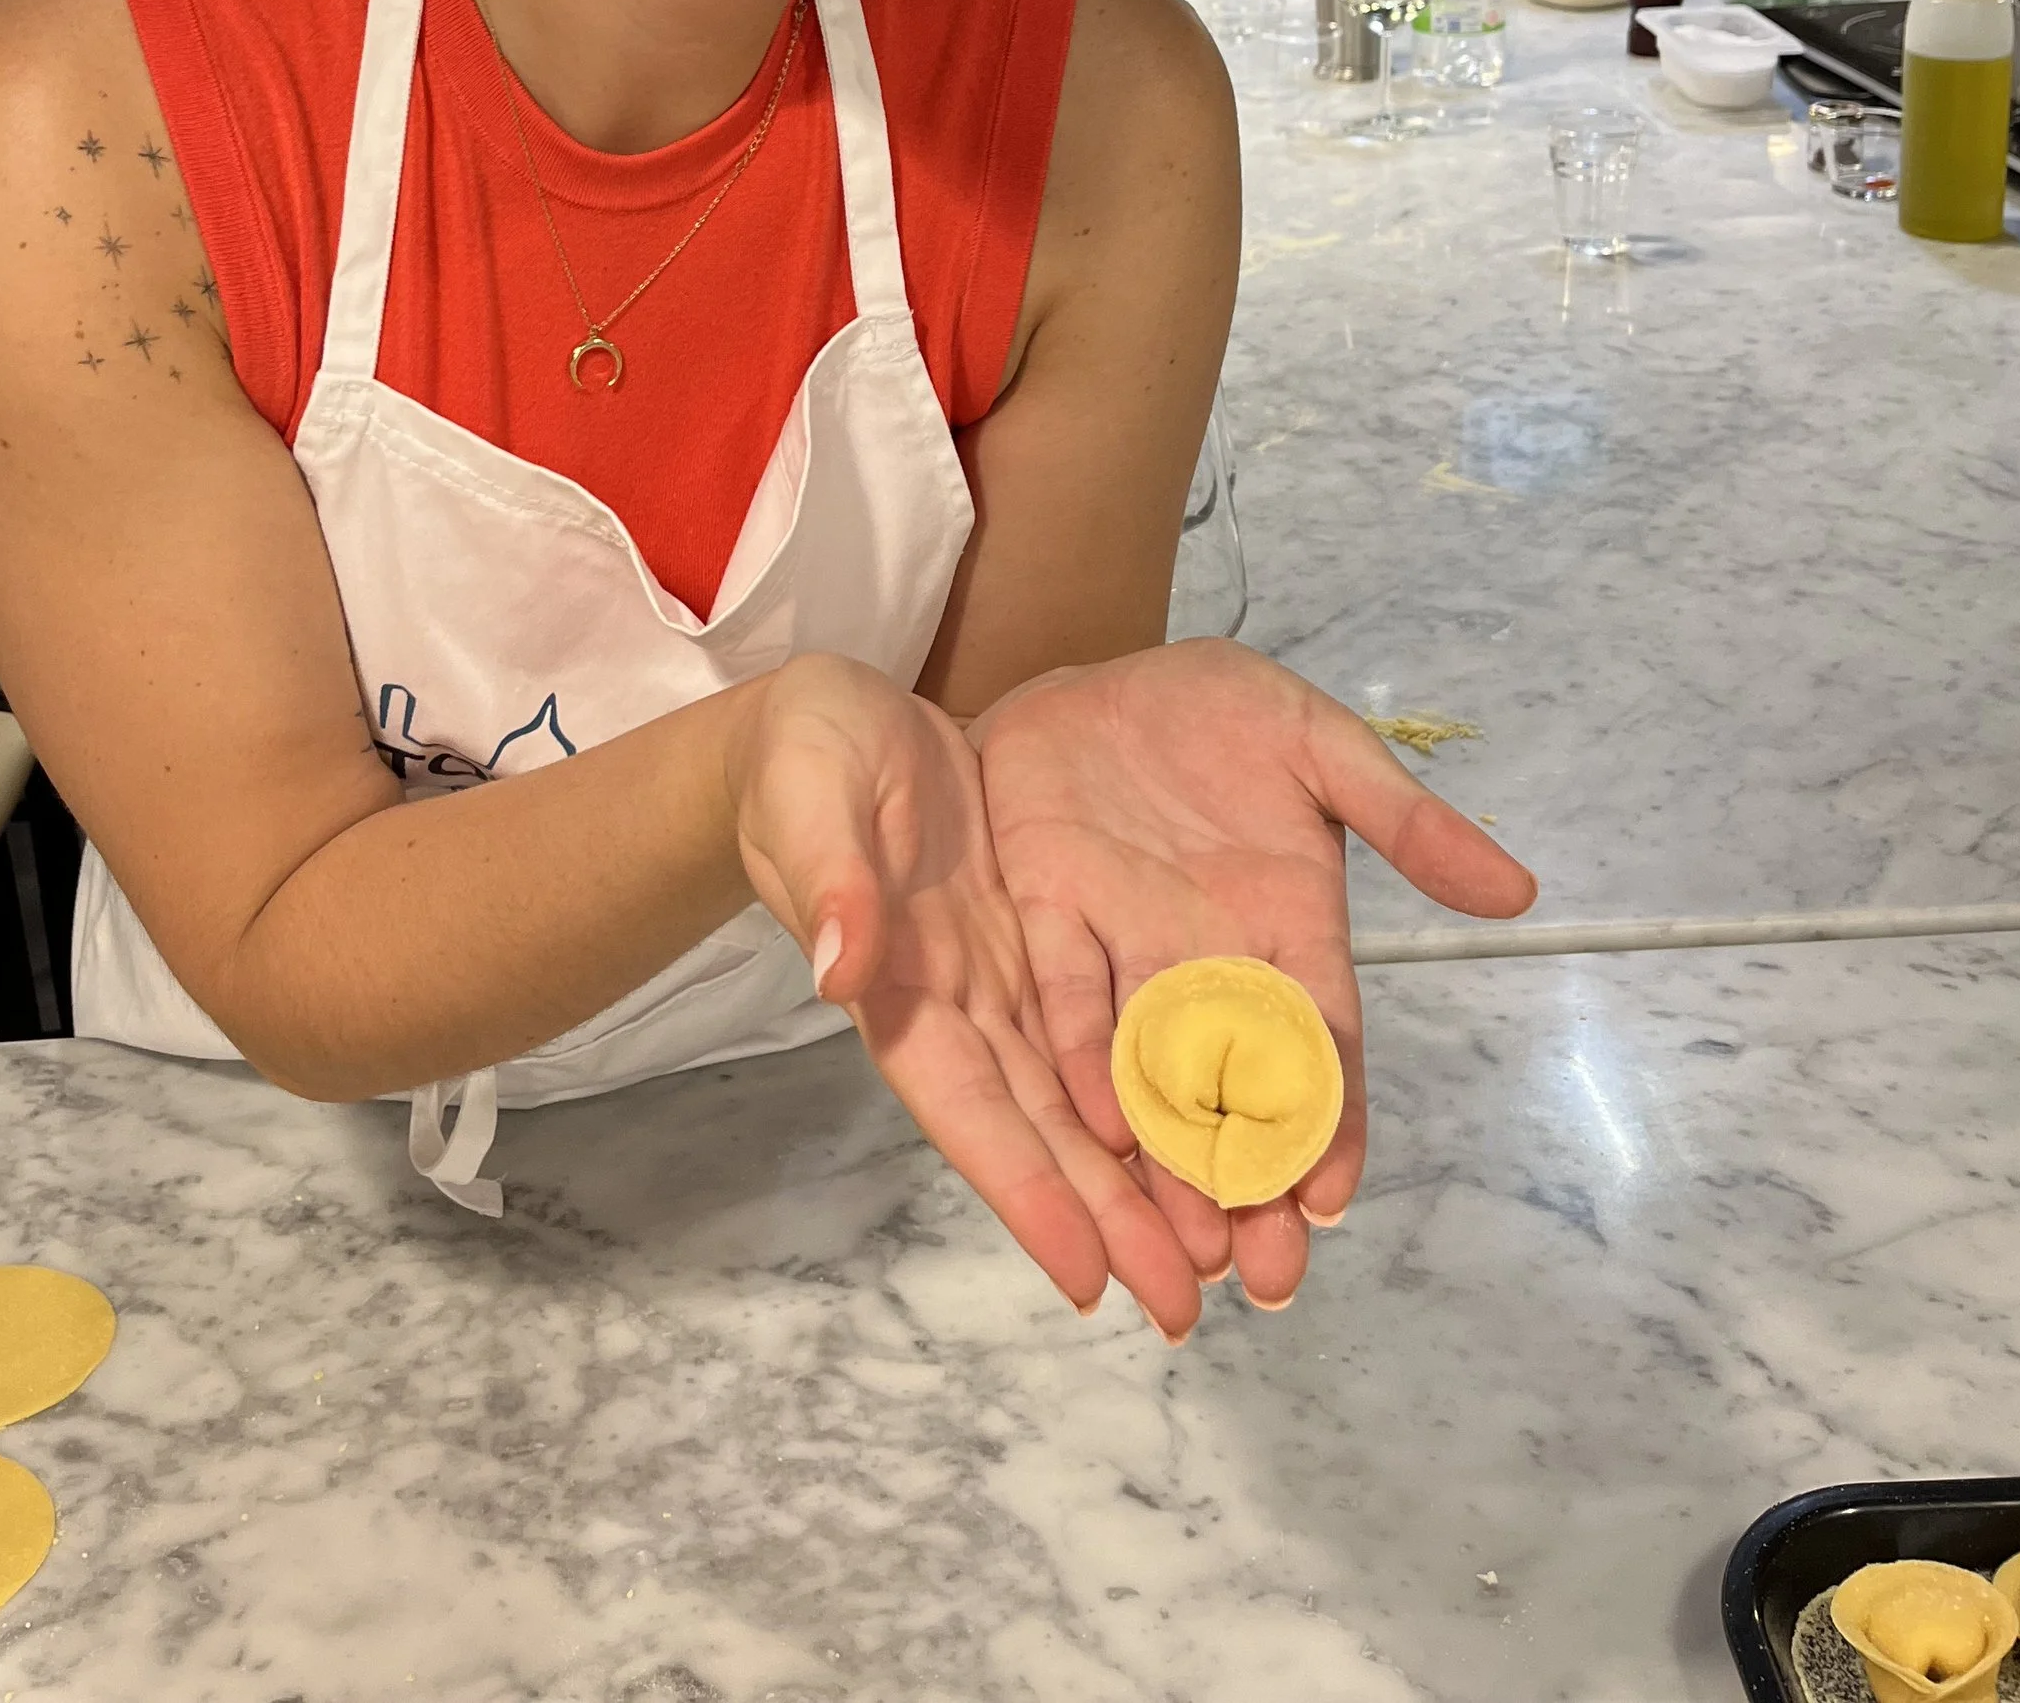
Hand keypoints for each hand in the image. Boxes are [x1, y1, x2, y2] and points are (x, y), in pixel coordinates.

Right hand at [728, 653, 1208, 1336]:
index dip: (1025, 1195)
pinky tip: (1205, 1127)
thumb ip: (829, 878)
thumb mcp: (809, 795)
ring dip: (1137, 1180)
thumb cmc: (803, 755)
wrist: (832, 713)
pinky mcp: (1033, 941)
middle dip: (1107, 1222)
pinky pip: (1100, 1027)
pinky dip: (1144, 1085)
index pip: (969, 1112)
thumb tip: (842, 970)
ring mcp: (999, 980)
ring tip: (1216, 1257)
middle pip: (1040, 1134)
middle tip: (1188, 1307)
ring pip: (1078, 1101)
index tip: (1087, 1278)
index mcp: (897, 990)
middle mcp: (956, 1008)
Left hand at [970, 640, 1536, 1309]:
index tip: (1332, 1200)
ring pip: (1152, 1072)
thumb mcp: (1323, 749)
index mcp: (1286, 932)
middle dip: (1249, 1186)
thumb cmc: (1220, 711)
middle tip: (1263, 1277)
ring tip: (1183, 1250)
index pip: (1319, 1049)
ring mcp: (1126, 945)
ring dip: (1168, 1160)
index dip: (1331, 1125)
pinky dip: (1085, 1055)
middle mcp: (1207, 962)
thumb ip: (1405, 820)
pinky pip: (1070, 993)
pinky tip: (1101, 1124)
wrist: (1104, 668)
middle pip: (1236, 1092)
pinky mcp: (1051, 912)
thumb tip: (1520, 892)